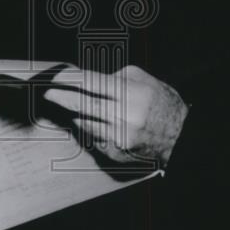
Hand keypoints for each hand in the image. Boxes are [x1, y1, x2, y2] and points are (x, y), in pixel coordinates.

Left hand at [43, 64, 188, 167]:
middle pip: (82, 105)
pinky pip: (93, 138)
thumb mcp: (142, 79)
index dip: (69, 80)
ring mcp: (119, 136)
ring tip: (69, 107)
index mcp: (129, 93)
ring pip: (84, 123)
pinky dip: (89, 129)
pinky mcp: (117, 152)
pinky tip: (89, 123)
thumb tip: (87, 79)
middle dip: (61, 98)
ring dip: (74, 114)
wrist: (182, 135)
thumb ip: (113, 77)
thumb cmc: (161, 102)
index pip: (90, 83)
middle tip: (48, 93)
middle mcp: (123, 116)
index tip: (55, 77)